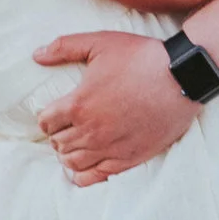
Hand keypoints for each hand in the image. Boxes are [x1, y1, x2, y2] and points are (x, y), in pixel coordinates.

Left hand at [34, 30, 194, 182]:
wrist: (181, 77)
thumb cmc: (140, 58)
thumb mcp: (100, 43)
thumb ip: (65, 46)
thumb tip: (36, 55)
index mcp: (78, 104)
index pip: (46, 122)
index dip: (47, 118)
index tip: (53, 115)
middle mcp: (90, 130)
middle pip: (58, 143)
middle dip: (57, 136)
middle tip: (65, 128)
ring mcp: (109, 148)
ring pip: (73, 162)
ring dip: (68, 154)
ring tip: (73, 146)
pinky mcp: (128, 158)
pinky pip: (95, 176)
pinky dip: (82, 175)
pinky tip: (82, 168)